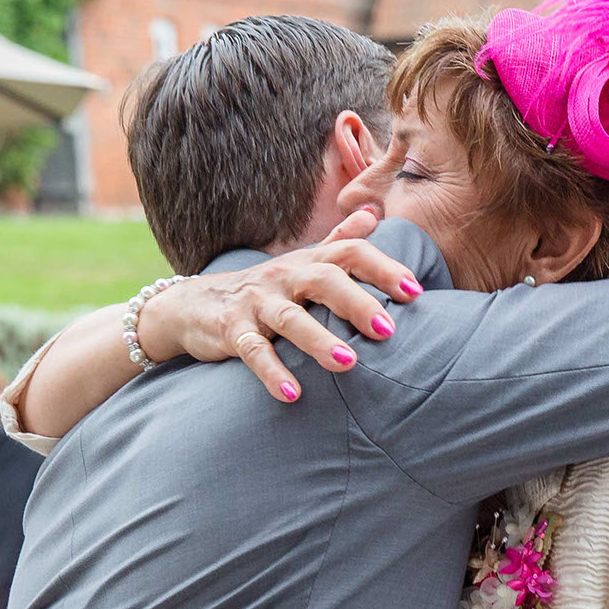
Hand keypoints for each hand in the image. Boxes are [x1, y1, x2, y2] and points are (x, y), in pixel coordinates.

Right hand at [135, 208, 424, 402]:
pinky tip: (293, 395)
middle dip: (357, 303)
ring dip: (319, 340)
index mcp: (308, 262)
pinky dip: (272, 372)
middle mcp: (285, 277)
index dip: (383, 268)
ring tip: (348, 364)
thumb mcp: (300, 263)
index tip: (416, 292)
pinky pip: (253, 351)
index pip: (349, 253)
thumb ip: (337, 241)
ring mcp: (257, 303)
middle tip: (388, 330)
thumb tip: (372, 214)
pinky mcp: (231, 330)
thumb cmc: (264, 288)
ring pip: (290, 318)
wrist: (192, 304)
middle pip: (324, 280)